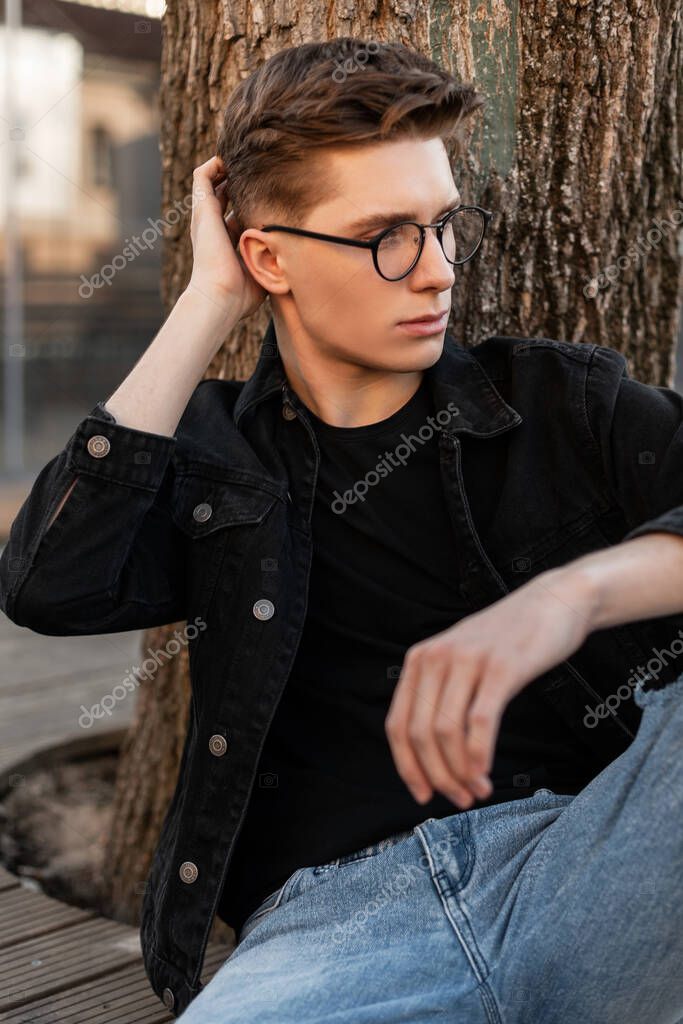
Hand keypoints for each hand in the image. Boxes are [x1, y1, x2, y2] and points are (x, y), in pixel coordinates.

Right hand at [186, 154, 266, 320]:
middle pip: (223, 193)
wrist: (220, 296)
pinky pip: (202, 175)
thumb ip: (275, 262)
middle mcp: (213, 226)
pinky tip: (233, 158)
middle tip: (262, 166)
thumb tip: (296, 262)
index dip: (252, 201)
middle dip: (240, 179)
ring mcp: (206, 217)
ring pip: (211, 180)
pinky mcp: (202, 209)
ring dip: (226, 166)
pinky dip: (215, 163)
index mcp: (227, 241)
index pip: (237, 213)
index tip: (273, 191)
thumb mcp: (263, 272)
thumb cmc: (242, 295)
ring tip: (246, 155)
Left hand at [384, 567, 596, 807]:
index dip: (407, 767)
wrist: (555, 602)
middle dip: (437, 777)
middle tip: (459, 799)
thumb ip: (442, 695)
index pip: (397, 725)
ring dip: (460, 772)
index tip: (424, 794)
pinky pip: (479, 722)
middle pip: (420, 735)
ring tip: (477, 791)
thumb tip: (431, 756)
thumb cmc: (510, 639)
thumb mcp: (462, 659)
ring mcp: (468, 661)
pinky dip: (479, 756)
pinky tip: (486, 773)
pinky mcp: (501, 667)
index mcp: (420, 660)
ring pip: (446, 732)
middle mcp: (437, 658)